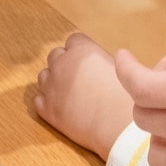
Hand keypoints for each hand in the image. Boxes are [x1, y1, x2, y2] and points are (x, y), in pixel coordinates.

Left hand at [34, 33, 133, 160]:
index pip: (73, 40)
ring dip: (53, 82)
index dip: (80, 51)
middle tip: (79, 79)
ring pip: (43, 76)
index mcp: (81, 50)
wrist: (119, 125)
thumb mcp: (118, 68)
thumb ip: (100, 61)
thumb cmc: (126, 97)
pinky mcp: (48, 109)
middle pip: (55, 55)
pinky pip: (39, 101)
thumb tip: (95, 67)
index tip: (87, 62)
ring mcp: (52, 87)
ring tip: (69, 94)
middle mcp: (62, 64)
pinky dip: (48, 103)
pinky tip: (62, 109)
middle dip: (64, 64)